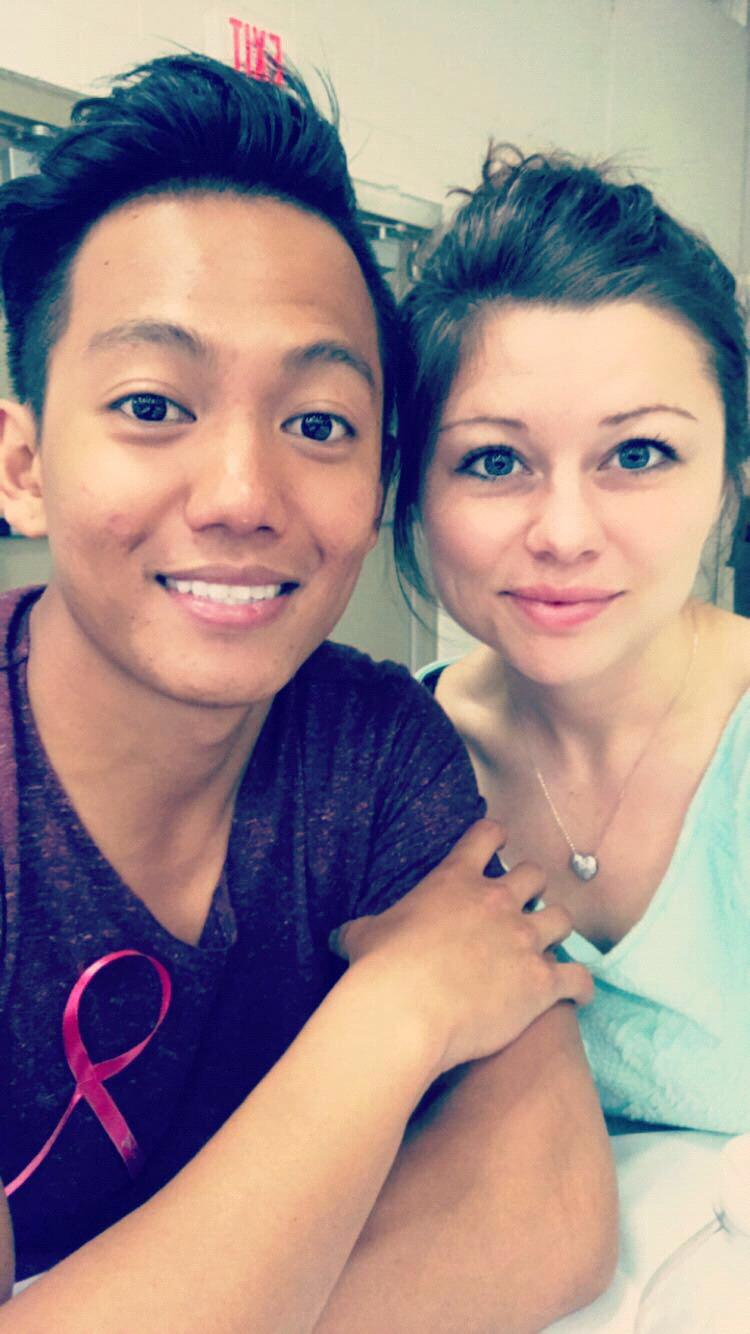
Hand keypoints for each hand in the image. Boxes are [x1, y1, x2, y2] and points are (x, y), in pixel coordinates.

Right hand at [330, 819, 591, 1075]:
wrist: (406, 1011)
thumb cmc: (381, 969)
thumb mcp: (364, 936)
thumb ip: (362, 930)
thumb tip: (339, 937)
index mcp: (456, 880)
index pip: (487, 835)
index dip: (495, 836)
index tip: (497, 841)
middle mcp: (498, 902)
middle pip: (535, 875)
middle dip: (533, 888)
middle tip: (523, 906)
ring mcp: (524, 940)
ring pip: (562, 919)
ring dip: (557, 931)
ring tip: (549, 946)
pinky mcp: (542, 982)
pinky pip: (579, 978)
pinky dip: (581, 987)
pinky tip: (578, 995)